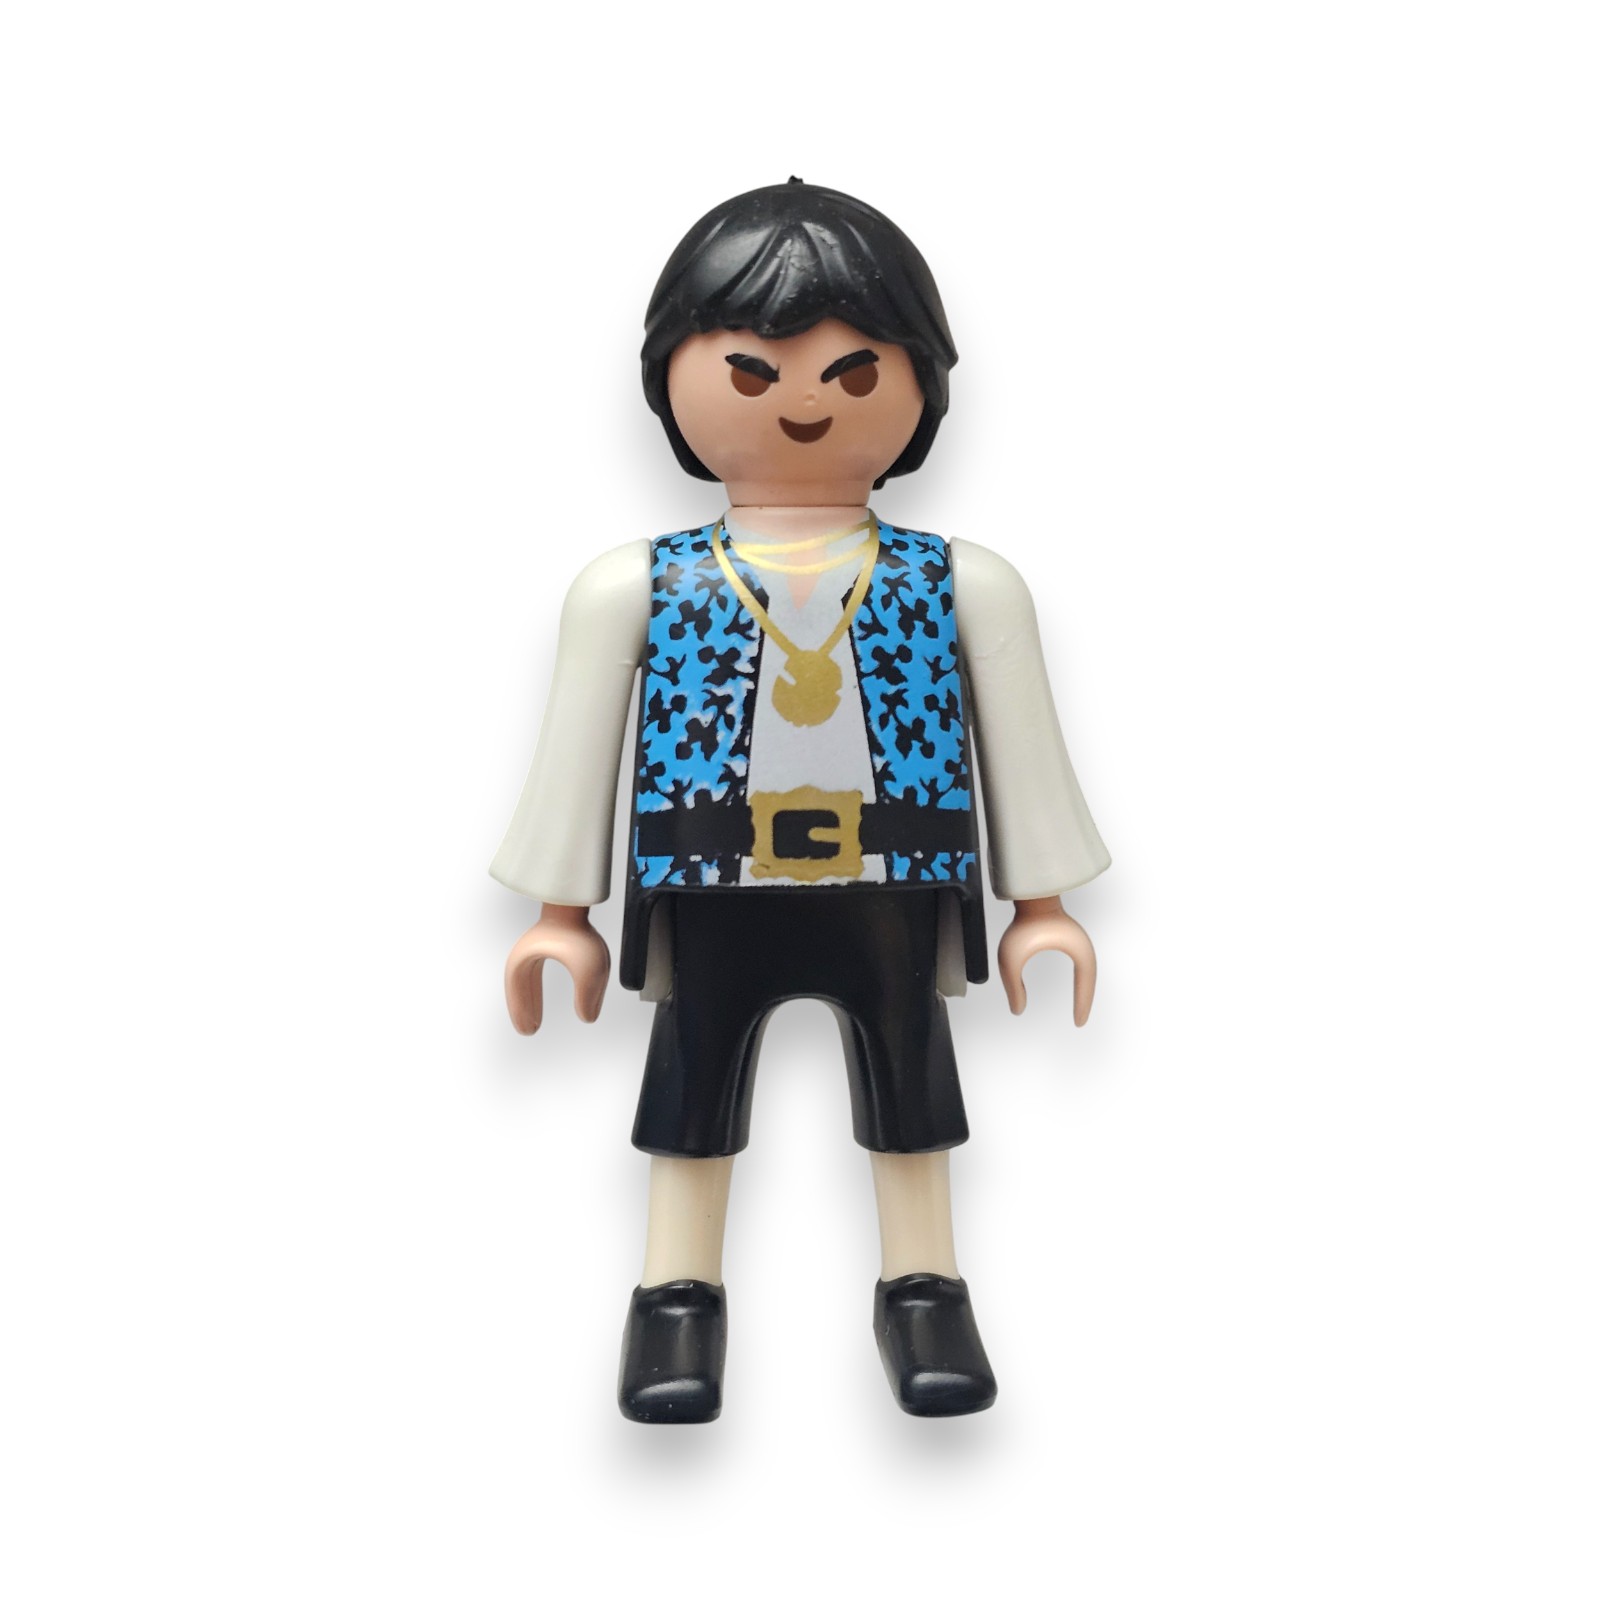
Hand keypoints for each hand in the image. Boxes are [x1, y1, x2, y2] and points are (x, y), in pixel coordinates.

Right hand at [504, 904, 609, 1034]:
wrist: (578, 901)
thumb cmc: (579, 931)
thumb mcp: (589, 969)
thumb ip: (588, 995)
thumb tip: (588, 1017)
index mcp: (524, 961)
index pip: (519, 993)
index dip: (522, 1012)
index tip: (529, 1030)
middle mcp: (526, 954)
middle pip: (520, 989)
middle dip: (524, 1011)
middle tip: (529, 1031)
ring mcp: (535, 947)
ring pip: (527, 982)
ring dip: (529, 1001)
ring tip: (534, 1021)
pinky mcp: (547, 943)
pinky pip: (536, 973)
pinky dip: (536, 990)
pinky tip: (543, 997)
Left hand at [997, 897, 1096, 1025]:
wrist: (1030, 894)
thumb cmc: (1023, 922)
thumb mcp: (1012, 959)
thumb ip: (1013, 986)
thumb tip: (1017, 1010)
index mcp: (1079, 952)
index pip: (1085, 985)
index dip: (1082, 1005)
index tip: (1078, 1023)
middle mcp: (1083, 947)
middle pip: (1089, 980)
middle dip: (1085, 1000)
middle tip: (1080, 1021)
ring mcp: (1076, 940)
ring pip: (1086, 971)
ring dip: (1083, 988)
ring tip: (1079, 1006)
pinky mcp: (1068, 936)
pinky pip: (1078, 961)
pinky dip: (1077, 976)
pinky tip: (1071, 983)